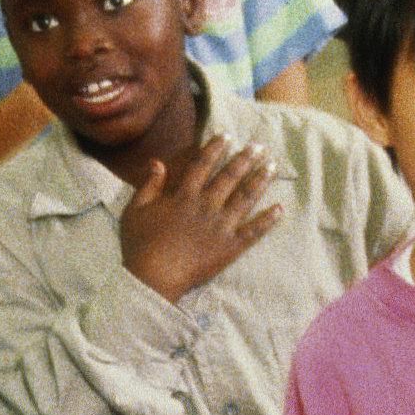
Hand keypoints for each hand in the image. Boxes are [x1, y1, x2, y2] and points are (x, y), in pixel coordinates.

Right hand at [120, 139, 285, 302]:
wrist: (153, 278)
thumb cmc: (140, 245)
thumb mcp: (135, 210)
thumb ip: (148, 185)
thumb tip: (158, 162)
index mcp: (184, 196)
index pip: (202, 165)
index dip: (215, 148)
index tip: (228, 136)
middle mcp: (206, 206)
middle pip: (229, 177)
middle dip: (245, 159)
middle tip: (259, 146)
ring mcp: (221, 227)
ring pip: (245, 198)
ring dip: (260, 181)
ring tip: (272, 166)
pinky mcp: (230, 247)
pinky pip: (253, 232)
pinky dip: (268, 220)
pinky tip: (280, 209)